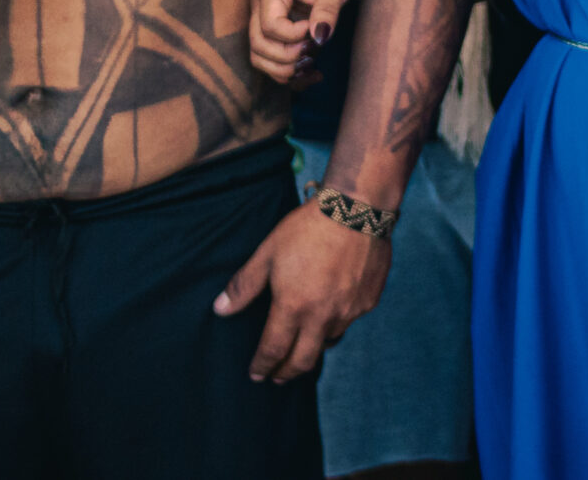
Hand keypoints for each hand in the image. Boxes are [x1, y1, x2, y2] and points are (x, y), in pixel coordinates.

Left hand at [214, 203, 390, 381]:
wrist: (357, 209)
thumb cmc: (308, 228)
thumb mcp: (268, 253)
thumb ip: (244, 285)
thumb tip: (220, 309)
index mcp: (293, 307)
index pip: (273, 350)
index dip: (262, 365)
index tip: (256, 374)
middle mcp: (322, 317)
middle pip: (303, 361)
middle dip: (286, 373)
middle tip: (277, 377)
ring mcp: (348, 311)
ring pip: (328, 342)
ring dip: (312, 349)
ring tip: (303, 347)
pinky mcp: (368, 302)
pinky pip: (348, 322)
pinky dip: (336, 324)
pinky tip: (330, 314)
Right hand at [250, 0, 373, 86]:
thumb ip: (327, 10)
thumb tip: (319, 38)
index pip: (270, 27)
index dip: (293, 37)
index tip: (316, 30)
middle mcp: (260, 6)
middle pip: (258, 45)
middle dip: (286, 58)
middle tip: (313, 54)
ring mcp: (263, 20)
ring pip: (259, 57)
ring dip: (283, 70)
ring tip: (311, 67)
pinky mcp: (273, 33)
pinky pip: (271, 61)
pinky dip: (289, 73)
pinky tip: (313, 74)